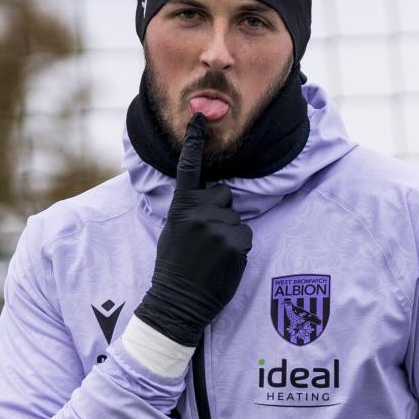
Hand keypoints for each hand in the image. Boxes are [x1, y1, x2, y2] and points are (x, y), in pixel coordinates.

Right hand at [133, 114, 253, 346]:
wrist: (178, 300)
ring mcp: (221, 226)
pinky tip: (223, 262)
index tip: (200, 118)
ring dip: (229, 232)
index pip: (189, 168)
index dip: (194, 142)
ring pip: (235, 217)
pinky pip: (245, 236)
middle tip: (205, 236)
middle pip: (224, 193)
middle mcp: (201, 211)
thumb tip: (209, 197)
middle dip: (219, 209)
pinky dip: (238, 247)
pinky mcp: (239, 242)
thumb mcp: (172, 230)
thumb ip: (189, 210)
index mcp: (181, 206)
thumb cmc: (173, 266)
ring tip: (212, 254)